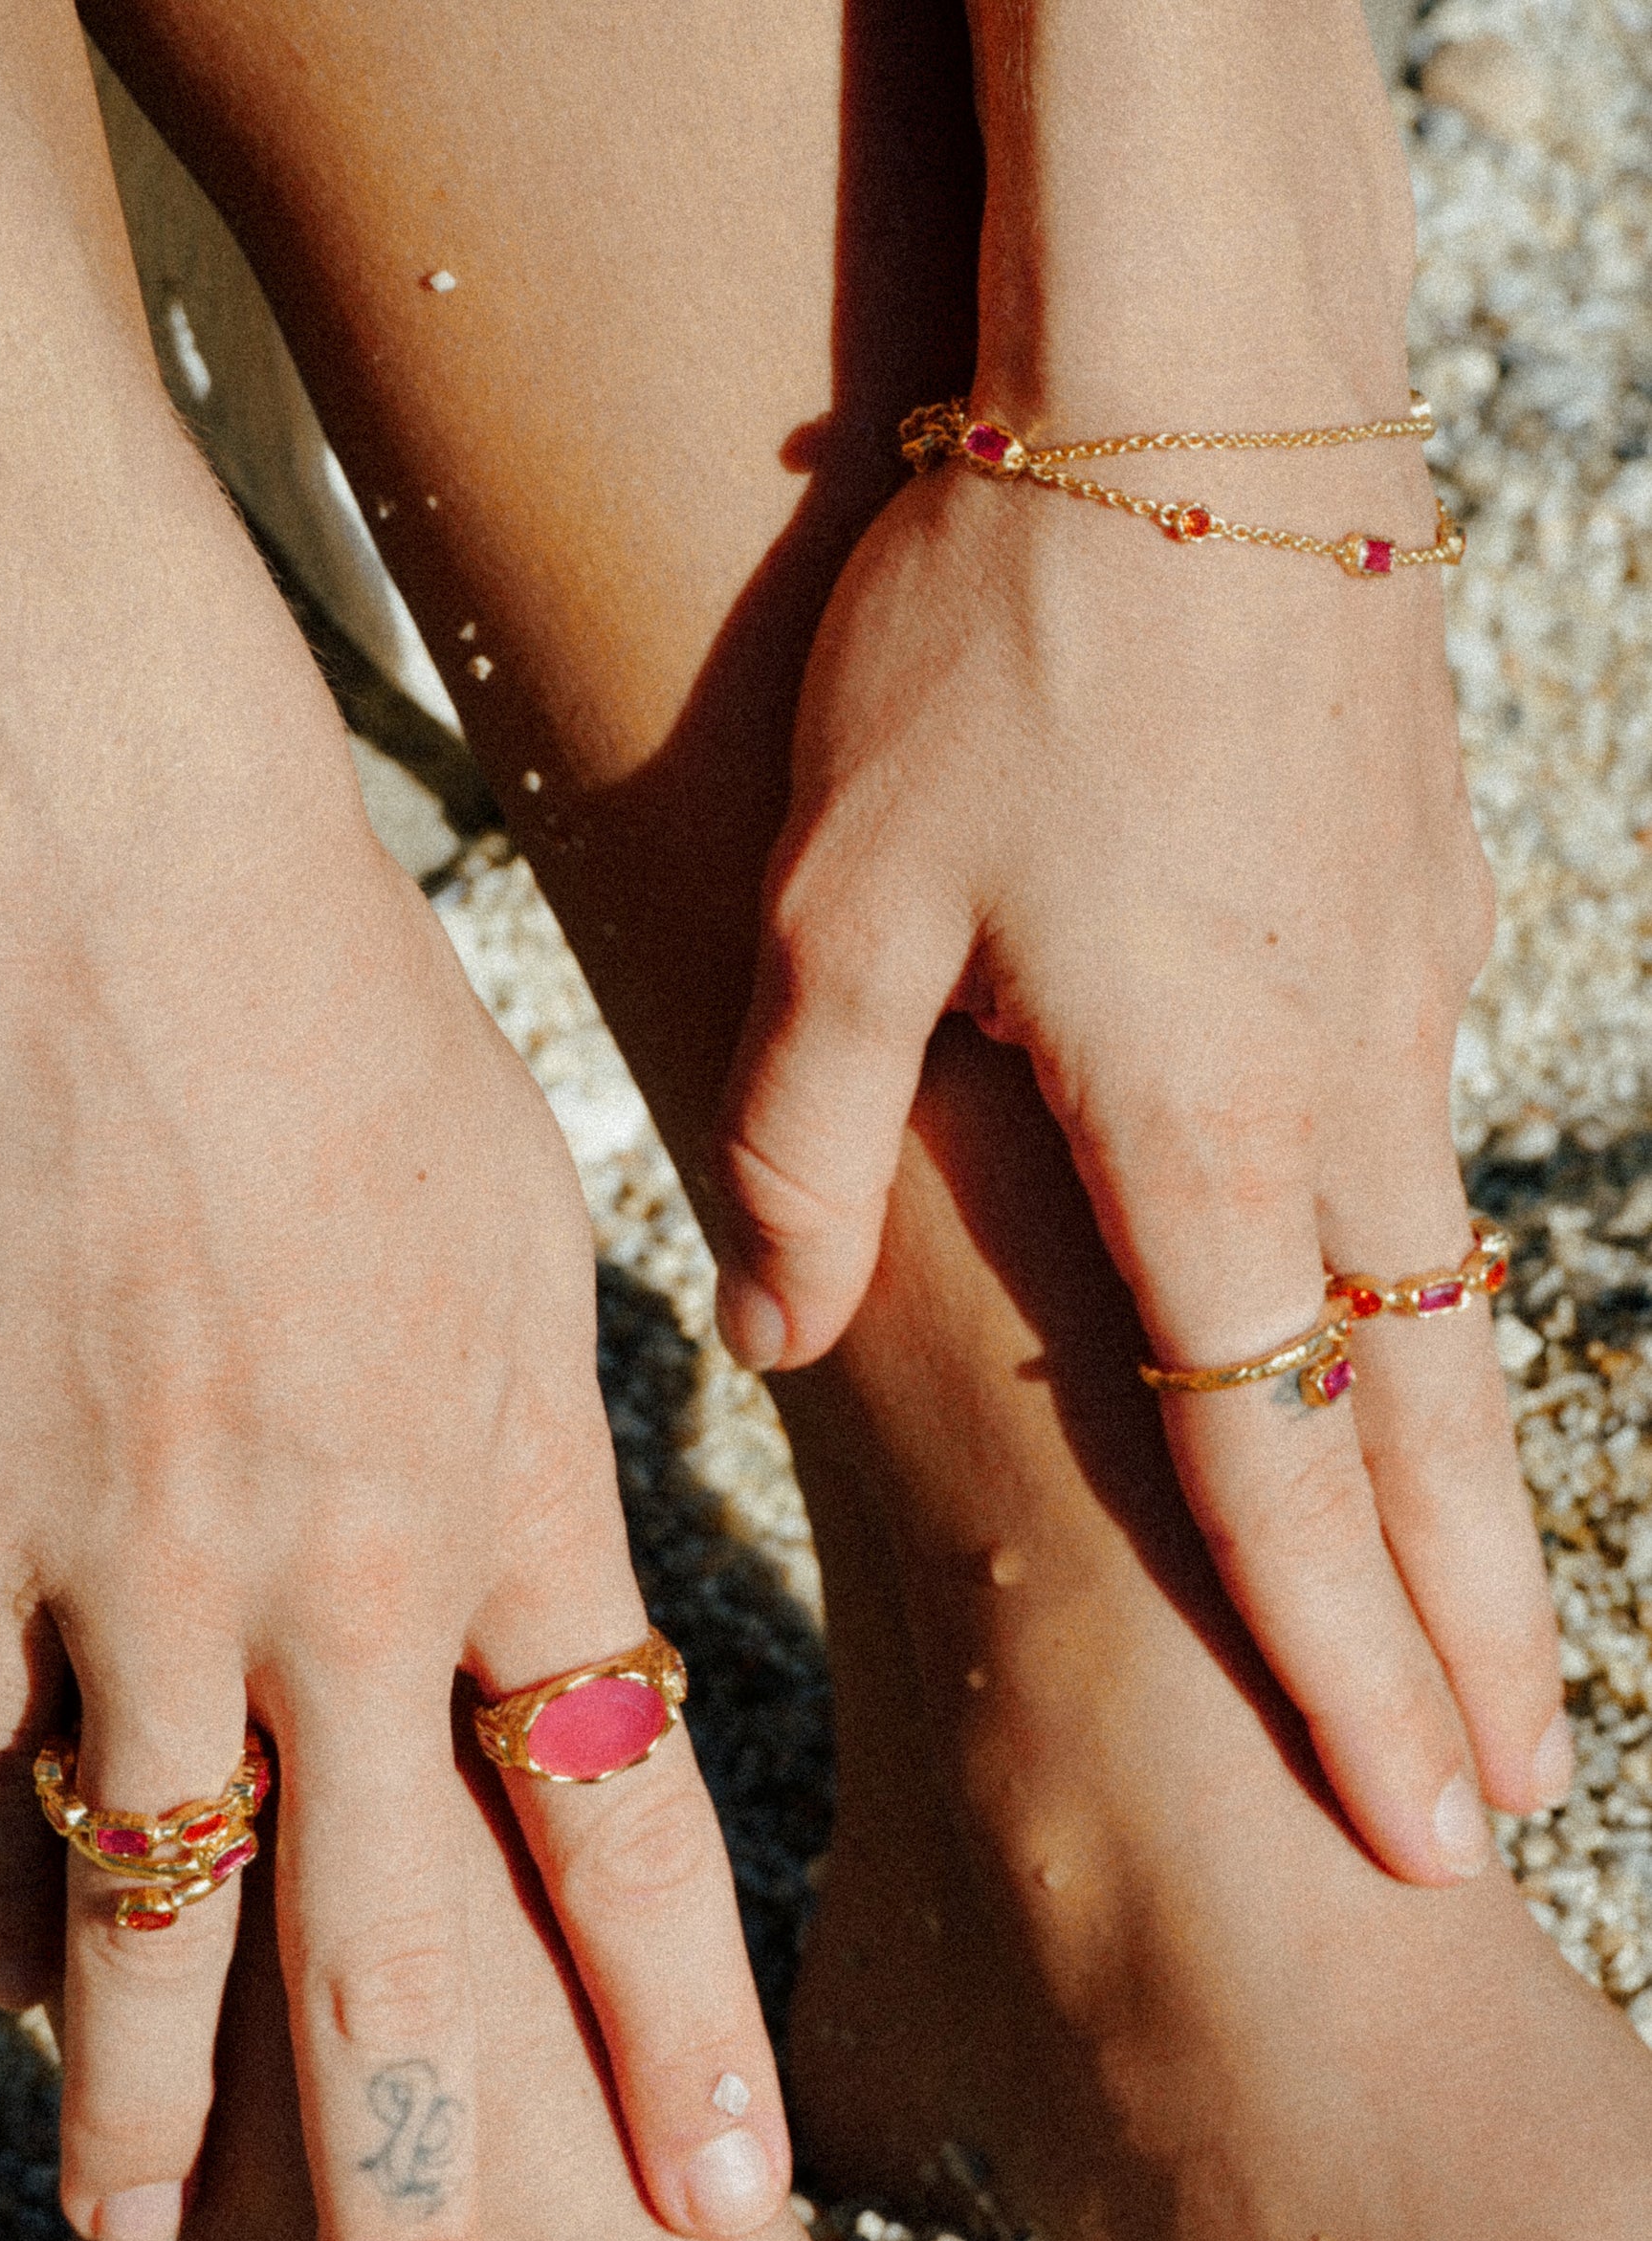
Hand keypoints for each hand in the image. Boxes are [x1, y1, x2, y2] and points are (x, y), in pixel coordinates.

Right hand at [0, 811, 787, 2240]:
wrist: (114, 895)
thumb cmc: (350, 1033)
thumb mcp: (523, 1239)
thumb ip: (541, 1451)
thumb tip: (542, 1610)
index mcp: (512, 1501)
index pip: (620, 1825)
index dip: (671, 2025)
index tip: (723, 2188)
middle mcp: (338, 1590)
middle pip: (386, 1956)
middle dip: (414, 2188)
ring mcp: (135, 1588)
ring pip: (150, 1926)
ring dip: (154, 2107)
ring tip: (152, 2237)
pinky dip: (5, 1902)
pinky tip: (15, 1991)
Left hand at [715, 454, 1567, 1883]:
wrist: (1195, 383)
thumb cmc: (999, 641)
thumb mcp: (837, 902)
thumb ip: (810, 1143)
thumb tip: (774, 1333)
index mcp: (1201, 1126)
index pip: (1283, 1456)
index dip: (1343, 1654)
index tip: (1415, 1803)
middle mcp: (1344, 1095)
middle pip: (1428, 1425)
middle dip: (1472, 1629)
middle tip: (1518, 1793)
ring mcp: (1411, 999)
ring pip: (1456, 1296)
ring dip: (1477, 1481)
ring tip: (1503, 1625)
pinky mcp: (1427, 907)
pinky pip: (1423, 1127)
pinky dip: (1427, 1270)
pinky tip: (1400, 1308)